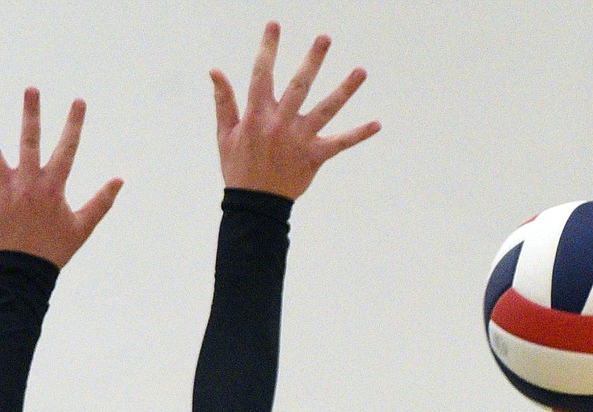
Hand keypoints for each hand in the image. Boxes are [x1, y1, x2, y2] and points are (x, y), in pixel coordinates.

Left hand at [0, 88, 122, 266]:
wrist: (25, 272)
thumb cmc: (56, 249)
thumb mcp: (83, 227)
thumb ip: (101, 202)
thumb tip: (119, 180)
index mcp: (52, 187)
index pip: (67, 149)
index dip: (74, 124)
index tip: (78, 101)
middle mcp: (27, 182)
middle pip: (29, 140)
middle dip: (31, 113)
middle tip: (31, 89)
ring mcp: (4, 189)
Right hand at [210, 21, 379, 199]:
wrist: (256, 205)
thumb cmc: (239, 167)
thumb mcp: (225, 134)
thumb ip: (223, 101)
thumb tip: (215, 70)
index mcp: (257, 115)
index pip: (262, 74)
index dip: (268, 48)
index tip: (275, 25)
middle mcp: (280, 124)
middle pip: (299, 86)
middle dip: (312, 60)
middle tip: (325, 38)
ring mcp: (299, 140)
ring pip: (325, 110)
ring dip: (344, 90)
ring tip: (361, 71)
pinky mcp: (314, 156)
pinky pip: (340, 144)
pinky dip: (358, 134)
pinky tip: (377, 124)